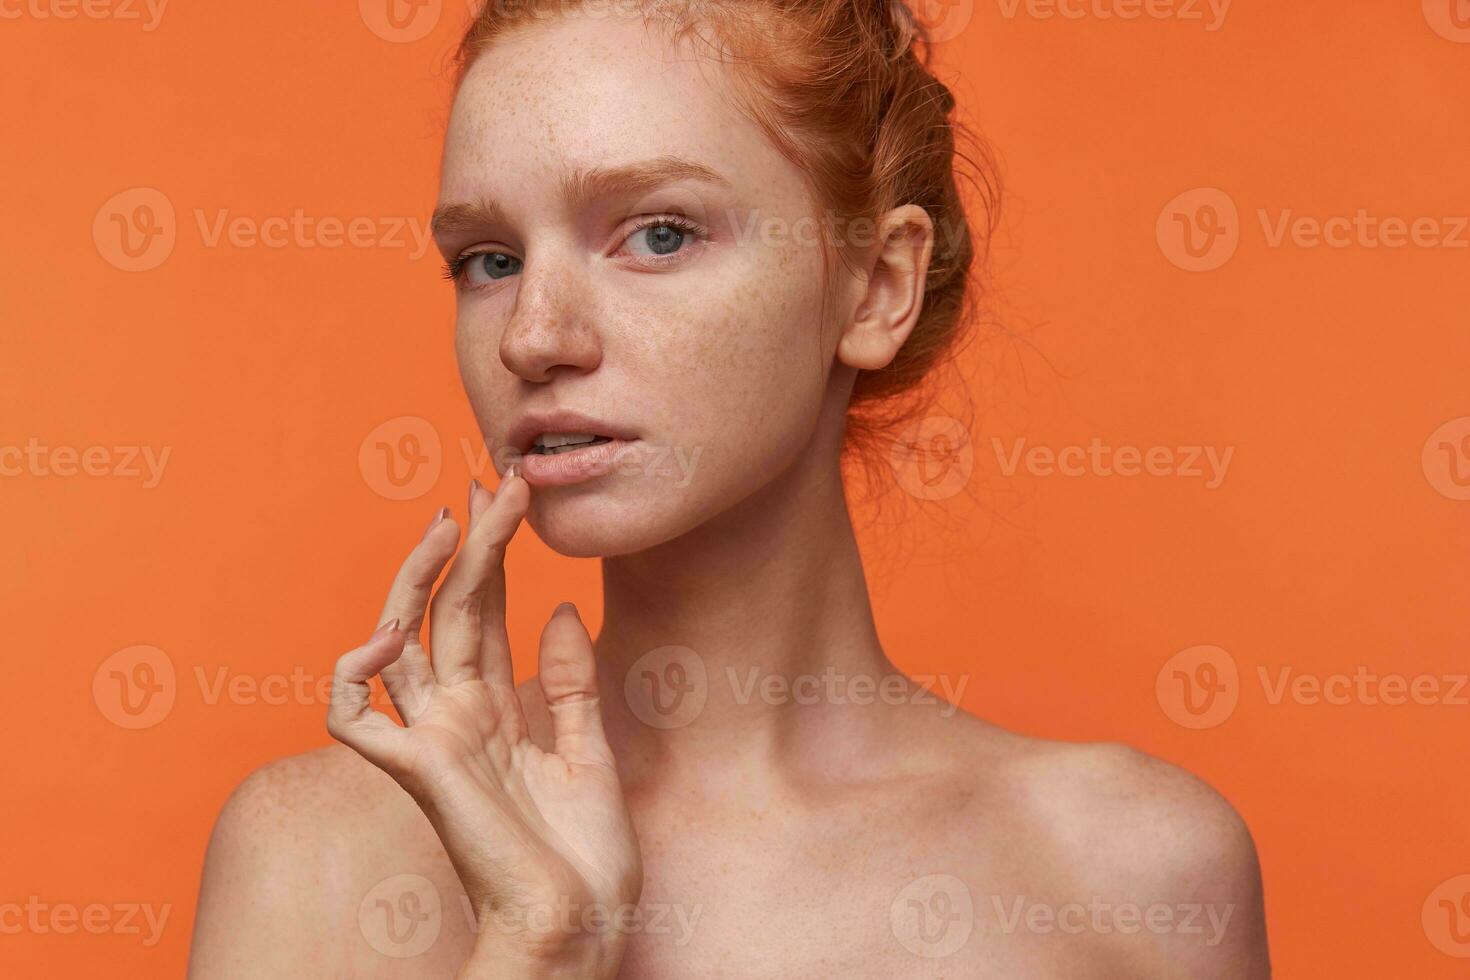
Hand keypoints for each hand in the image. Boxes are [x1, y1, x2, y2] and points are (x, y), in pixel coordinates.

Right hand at [327, 468, 642, 977]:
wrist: (582, 926)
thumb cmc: (586, 858)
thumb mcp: (591, 750)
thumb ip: (570, 683)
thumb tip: (561, 607)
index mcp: (495, 710)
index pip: (483, 612)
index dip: (491, 552)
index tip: (506, 492)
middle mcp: (457, 716)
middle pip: (447, 610)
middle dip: (465, 543)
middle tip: (488, 480)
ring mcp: (434, 740)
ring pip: (402, 640)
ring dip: (417, 576)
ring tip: (450, 520)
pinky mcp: (420, 772)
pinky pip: (353, 721)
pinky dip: (353, 676)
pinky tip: (388, 632)